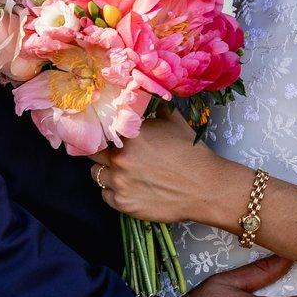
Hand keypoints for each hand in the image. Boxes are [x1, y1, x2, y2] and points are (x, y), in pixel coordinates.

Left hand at [90, 108, 208, 223]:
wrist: (204, 187)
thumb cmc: (191, 153)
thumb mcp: (174, 121)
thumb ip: (154, 107)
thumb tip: (144, 92)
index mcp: (128, 135)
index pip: (98, 130)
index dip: (99, 131)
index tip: (103, 134)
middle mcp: (119, 158)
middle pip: (92, 152)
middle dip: (100, 151)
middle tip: (112, 153)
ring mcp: (119, 183)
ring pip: (96, 174)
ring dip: (106, 171)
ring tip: (123, 171)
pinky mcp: (123, 204)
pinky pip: (105, 196)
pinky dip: (113, 192)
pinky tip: (128, 187)